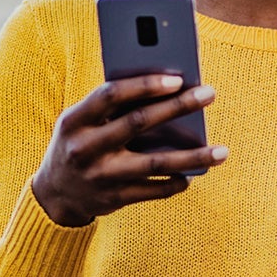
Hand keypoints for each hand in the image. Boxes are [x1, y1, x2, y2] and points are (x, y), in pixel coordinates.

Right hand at [31, 74, 226, 226]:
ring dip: (192, 156)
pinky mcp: (115, 199)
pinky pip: (154, 190)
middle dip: (177, 106)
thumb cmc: (77, 142)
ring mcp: (101, 176)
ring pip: (155, 162)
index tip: (176, 77)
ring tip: (222, 150)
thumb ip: (109, 107)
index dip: (144, 85)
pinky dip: (176, 181)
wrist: (54, 193)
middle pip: (139, 122)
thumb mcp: (79, 121)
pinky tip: (193, 173)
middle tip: (209, 93)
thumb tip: (163, 89)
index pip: (111, 95)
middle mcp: (86, 148)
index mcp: (74, 121)